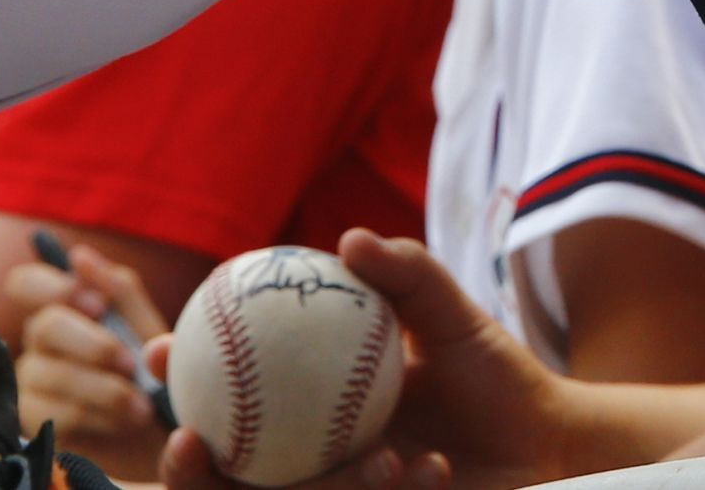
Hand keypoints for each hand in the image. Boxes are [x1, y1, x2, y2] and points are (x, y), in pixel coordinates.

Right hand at [5, 245, 169, 484]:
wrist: (160, 431)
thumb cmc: (150, 370)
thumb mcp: (145, 326)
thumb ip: (119, 291)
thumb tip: (80, 256)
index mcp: (63, 308)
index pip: (24, 284)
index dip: (52, 287)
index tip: (97, 306)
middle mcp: (38, 342)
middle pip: (44, 325)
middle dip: (94, 344)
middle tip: (131, 363)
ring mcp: (29, 382)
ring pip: (50, 373)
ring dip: (103, 388)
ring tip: (142, 405)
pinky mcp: (32, 422)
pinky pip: (52, 411)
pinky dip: (95, 415)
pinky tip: (122, 420)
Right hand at [161, 235, 573, 489]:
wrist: (546, 440)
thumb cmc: (495, 374)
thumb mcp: (453, 318)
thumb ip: (408, 276)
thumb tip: (348, 239)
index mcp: (311, 403)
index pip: (229, 393)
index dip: (180, 377)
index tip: (158, 350)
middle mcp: (311, 457)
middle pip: (223, 474)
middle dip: (186, 471)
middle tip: (190, 438)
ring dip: (320, 487)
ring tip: (379, 460)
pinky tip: (429, 470)